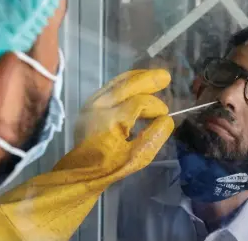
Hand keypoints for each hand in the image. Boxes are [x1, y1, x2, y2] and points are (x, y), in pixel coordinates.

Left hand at [55, 69, 174, 179]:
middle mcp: (99, 105)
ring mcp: (92, 102)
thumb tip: (167, 119)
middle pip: (127, 84)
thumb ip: (153, 137)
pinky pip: (111, 86)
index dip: (155, 106)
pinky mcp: (90, 103)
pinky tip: (138, 85)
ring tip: (155, 77)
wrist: (80, 170)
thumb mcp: (136, 158)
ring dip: (137, 78)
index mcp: (110, 120)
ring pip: (117, 82)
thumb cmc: (109, 167)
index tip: (165, 114)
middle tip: (166, 77)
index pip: (139, 103)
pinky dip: (127, 83)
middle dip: (148, 79)